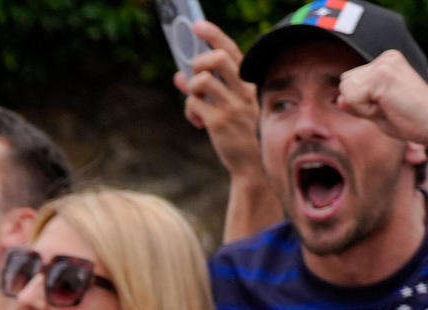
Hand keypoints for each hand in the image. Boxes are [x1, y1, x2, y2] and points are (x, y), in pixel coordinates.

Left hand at [176, 21, 264, 178]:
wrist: (251, 164)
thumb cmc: (239, 132)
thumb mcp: (229, 106)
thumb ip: (207, 89)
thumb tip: (179, 76)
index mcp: (249, 83)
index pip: (233, 51)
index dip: (214, 36)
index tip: (197, 25)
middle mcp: (244, 90)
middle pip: (218, 59)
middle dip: (199, 61)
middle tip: (193, 73)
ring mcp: (233, 105)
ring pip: (201, 81)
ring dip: (191, 89)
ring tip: (195, 102)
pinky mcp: (220, 122)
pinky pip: (193, 105)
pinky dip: (189, 111)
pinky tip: (197, 122)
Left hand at [341, 48, 427, 143]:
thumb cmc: (409, 120)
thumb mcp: (376, 111)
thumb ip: (357, 103)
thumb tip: (339, 98)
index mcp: (386, 62)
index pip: (350, 82)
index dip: (361, 102)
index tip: (387, 105)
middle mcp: (386, 58)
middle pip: (345, 84)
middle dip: (359, 103)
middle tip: (388, 107)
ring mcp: (385, 64)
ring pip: (347, 91)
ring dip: (363, 107)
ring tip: (389, 107)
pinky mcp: (383, 74)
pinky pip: (353, 99)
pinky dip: (366, 110)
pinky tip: (387, 108)